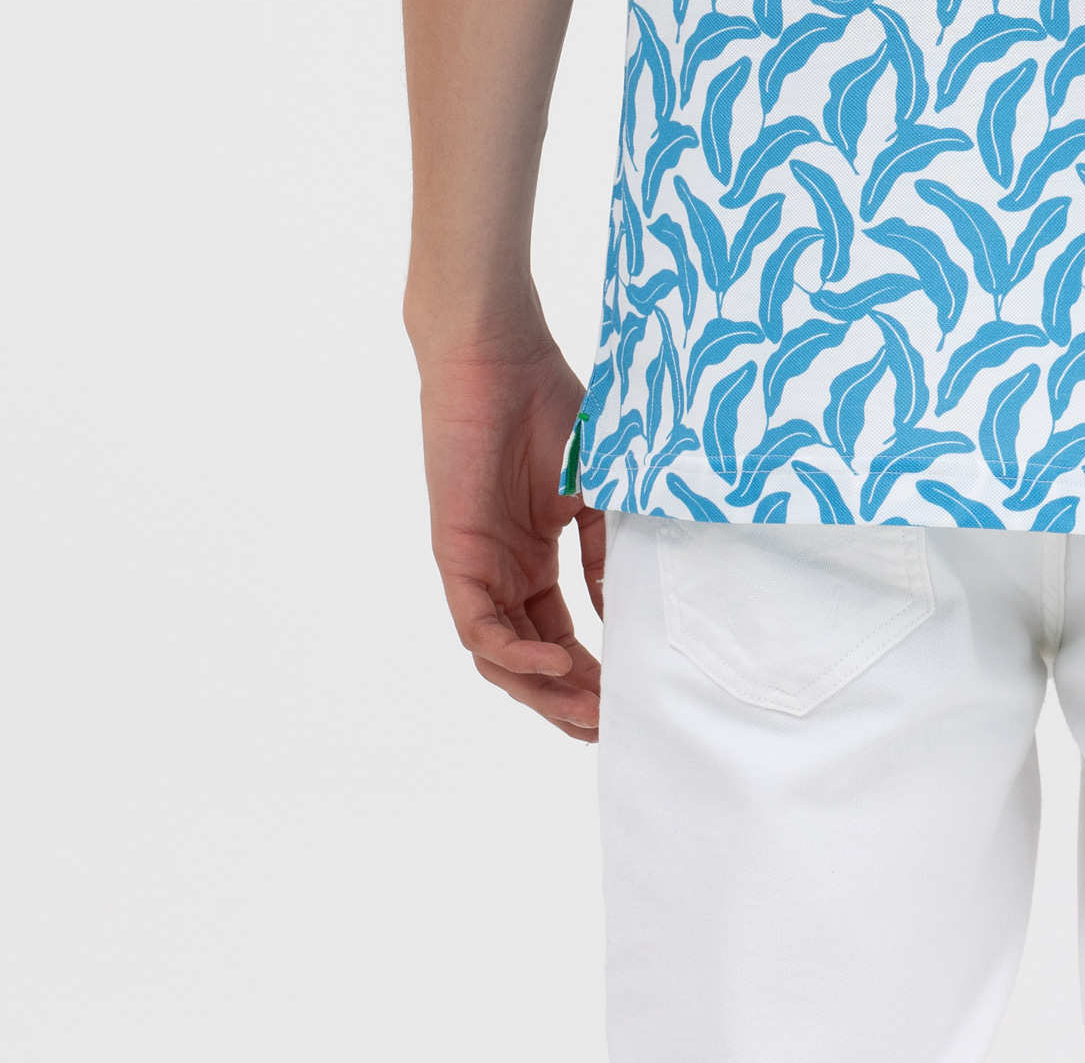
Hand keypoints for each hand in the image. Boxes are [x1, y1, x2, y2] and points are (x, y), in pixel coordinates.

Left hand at [416, 335, 604, 741]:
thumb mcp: (595, 490)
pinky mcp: (455, 554)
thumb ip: (604, 550)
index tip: (629, 701)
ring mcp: (477, 565)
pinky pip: (478, 626)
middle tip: (609, 729)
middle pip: (529, 659)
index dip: (591, 672)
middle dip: (568, 700)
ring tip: (587, 712)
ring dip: (542, 692)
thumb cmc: (549, 405)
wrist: (501, 356)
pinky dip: (514, 653)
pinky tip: (557, 663)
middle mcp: (501, 569)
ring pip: (500, 656)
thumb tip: (619, 614)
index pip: (558, 633)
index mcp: (533, 554)